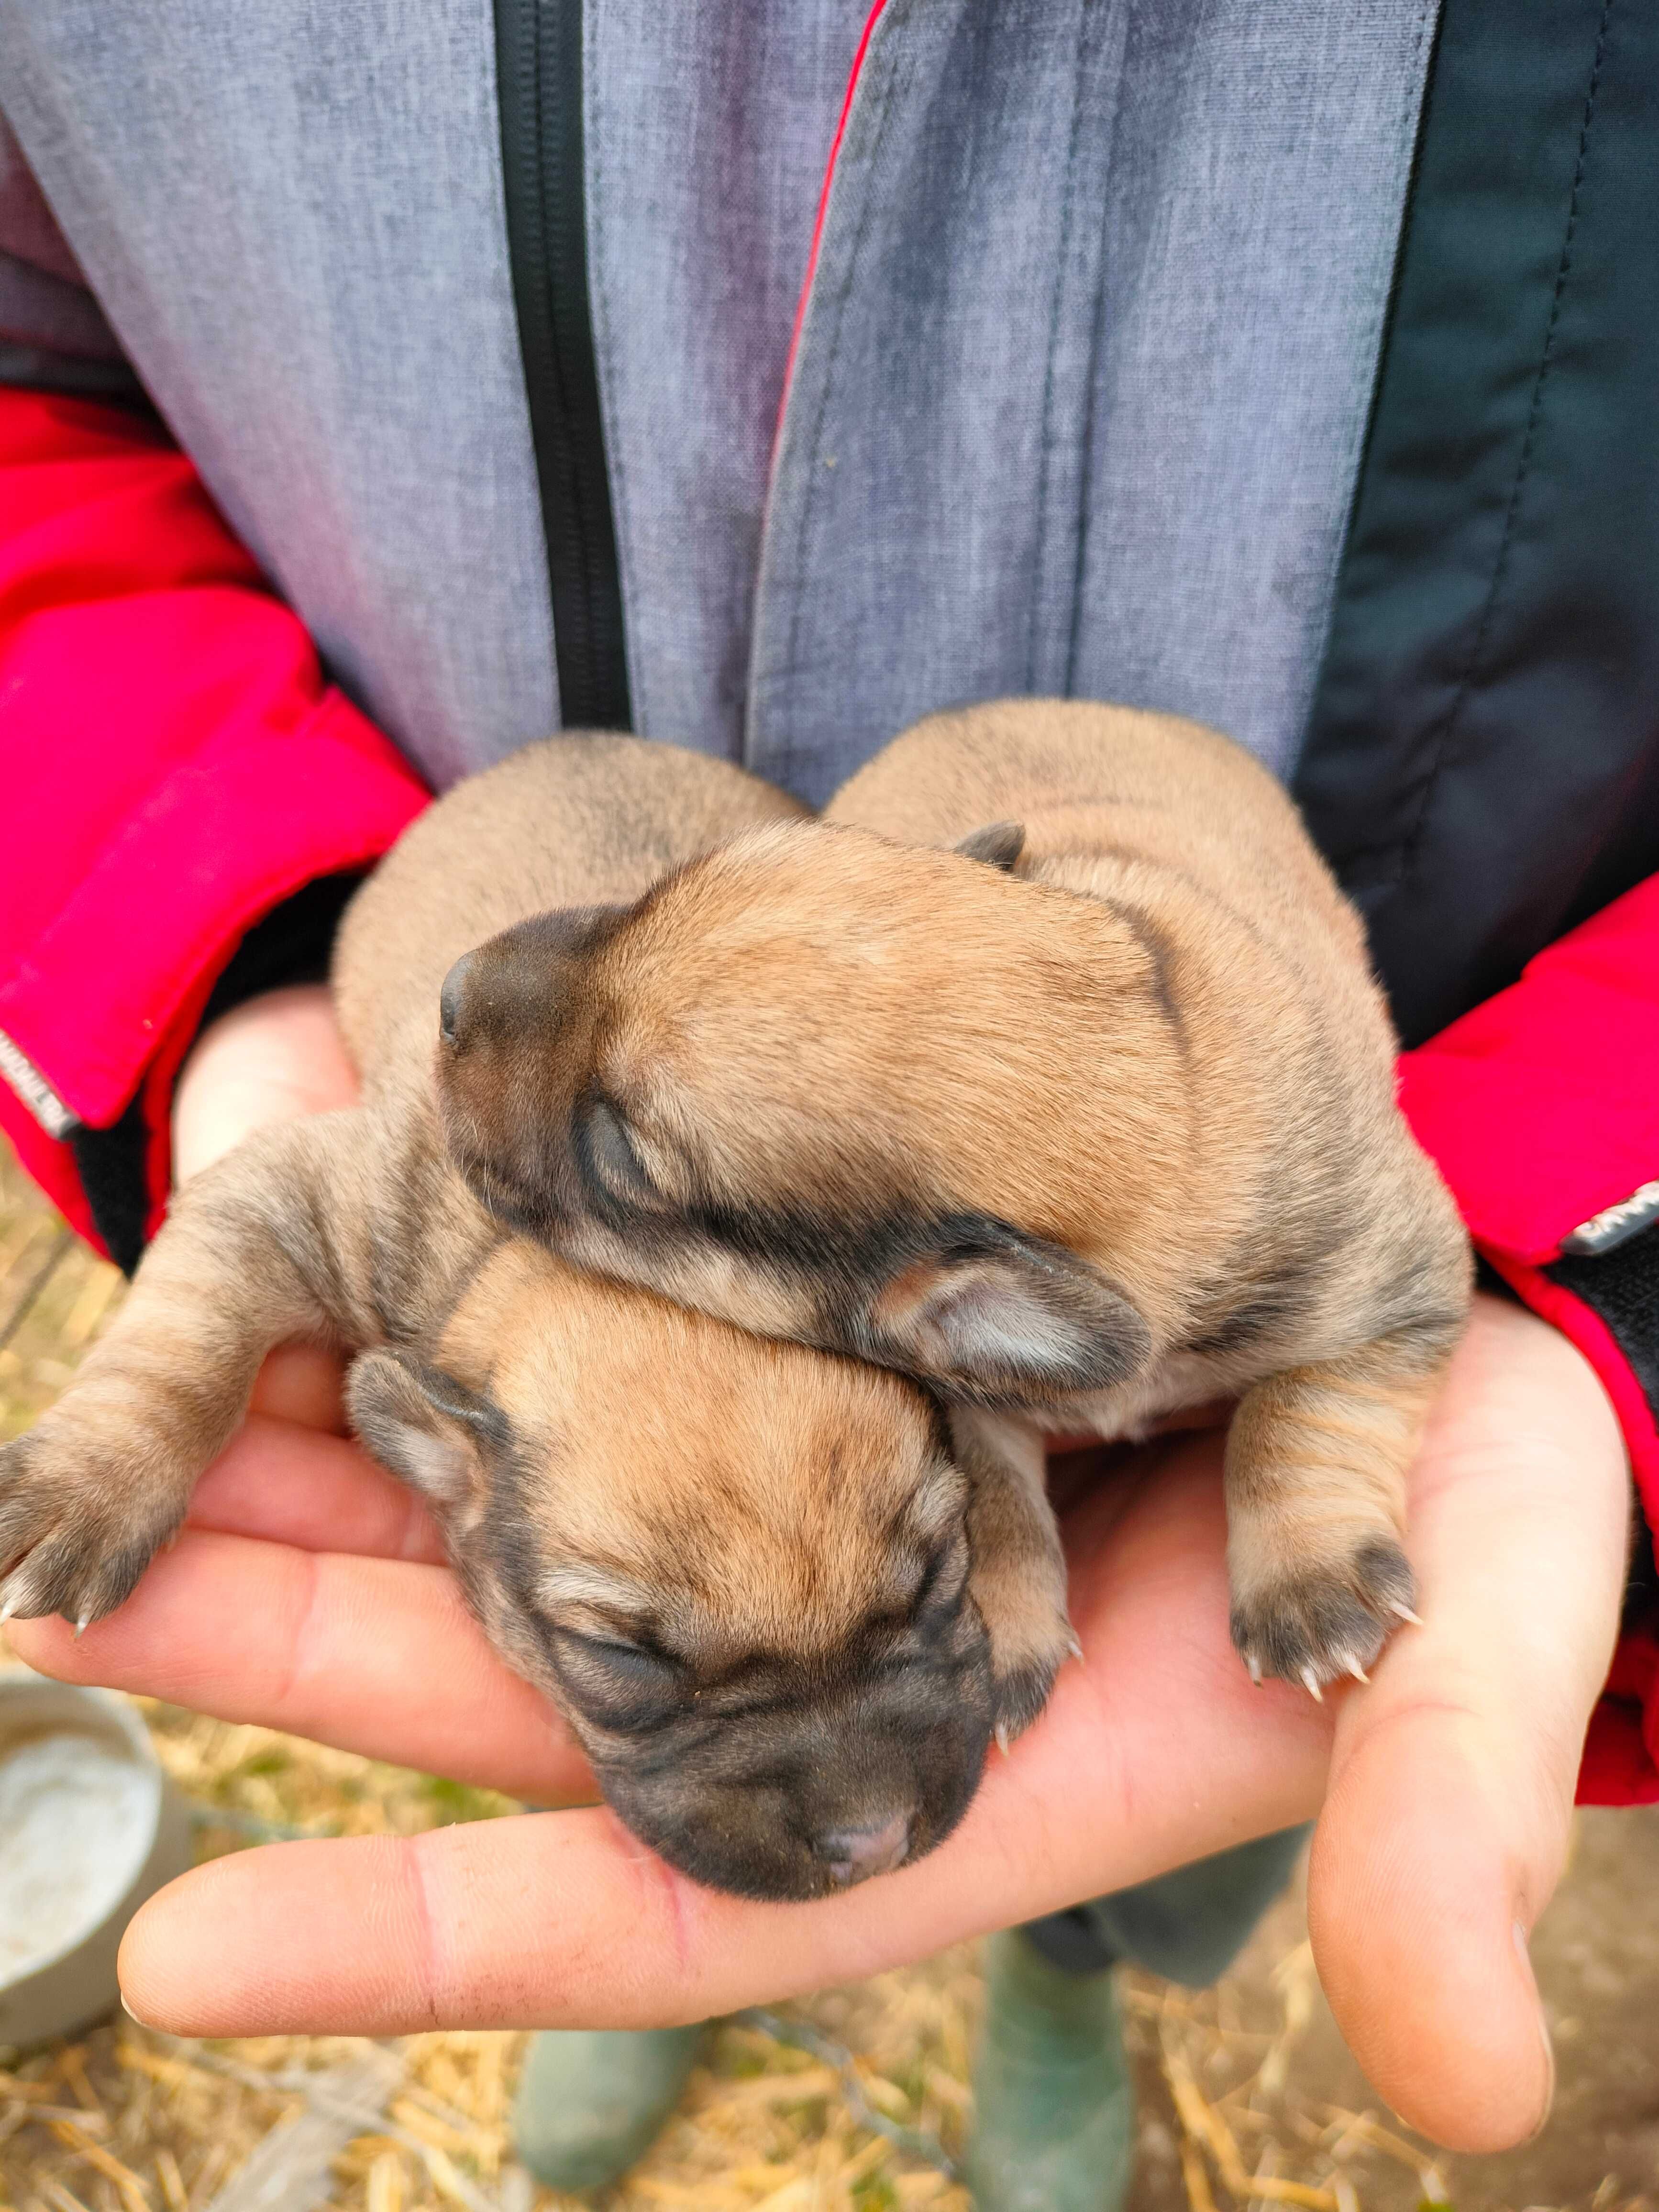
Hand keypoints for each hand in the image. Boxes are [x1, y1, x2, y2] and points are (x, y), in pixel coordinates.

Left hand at [11, 1261, 1629, 2153]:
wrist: (1446, 1313)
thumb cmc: (1475, 1492)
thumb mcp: (1475, 1631)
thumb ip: (1443, 1825)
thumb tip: (1473, 2080)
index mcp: (965, 1763)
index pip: (674, 1893)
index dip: (442, 1929)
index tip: (185, 1949)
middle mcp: (851, 1643)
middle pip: (533, 1673)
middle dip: (301, 1644)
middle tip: (63, 1606)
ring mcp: (822, 1493)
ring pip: (534, 1504)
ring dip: (337, 1477)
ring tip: (129, 1450)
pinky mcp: (826, 1366)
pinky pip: (609, 1364)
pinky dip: (473, 1328)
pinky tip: (340, 1265)